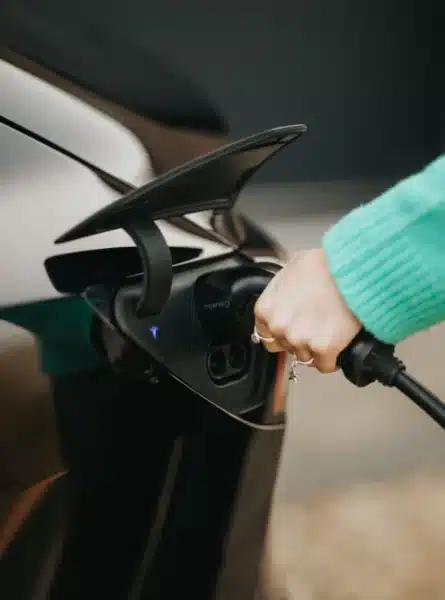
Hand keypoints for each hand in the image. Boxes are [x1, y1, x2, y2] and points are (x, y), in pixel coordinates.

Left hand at [254, 248, 361, 372]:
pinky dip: (332, 359)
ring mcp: (300, 340)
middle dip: (300, 338)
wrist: (353, 268)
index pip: (265, 335)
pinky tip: (338, 344)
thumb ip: (280, 292)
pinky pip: (325, 365)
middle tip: (316, 324)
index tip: (293, 328)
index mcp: (266, 309)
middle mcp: (279, 327)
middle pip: (286, 346)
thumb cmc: (324, 265)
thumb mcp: (290, 269)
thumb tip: (282, 301)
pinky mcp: (324, 349)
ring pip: (305, 357)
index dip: (282, 332)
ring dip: (316, 348)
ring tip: (329, 328)